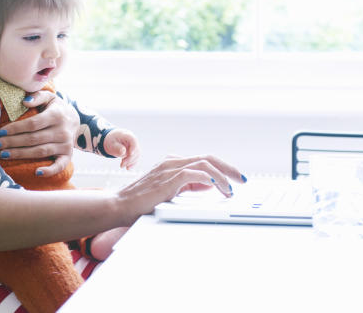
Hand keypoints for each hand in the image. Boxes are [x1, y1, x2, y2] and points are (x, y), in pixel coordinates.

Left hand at [0, 90, 79, 176]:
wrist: (76, 119)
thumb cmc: (55, 108)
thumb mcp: (49, 97)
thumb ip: (37, 96)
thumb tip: (24, 101)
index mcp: (56, 115)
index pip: (32, 124)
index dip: (15, 128)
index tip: (0, 132)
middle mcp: (62, 131)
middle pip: (34, 139)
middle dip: (13, 142)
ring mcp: (66, 145)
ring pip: (41, 151)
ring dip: (21, 155)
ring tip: (4, 155)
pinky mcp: (68, 155)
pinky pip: (60, 165)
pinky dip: (50, 171)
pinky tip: (36, 172)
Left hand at [103, 129, 139, 169]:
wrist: (111, 140)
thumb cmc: (111, 140)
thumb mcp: (111, 144)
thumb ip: (117, 147)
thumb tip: (123, 152)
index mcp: (127, 135)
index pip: (133, 140)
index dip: (134, 147)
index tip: (130, 154)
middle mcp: (132, 140)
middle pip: (136, 149)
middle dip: (130, 158)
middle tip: (121, 165)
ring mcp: (134, 146)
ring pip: (137, 155)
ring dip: (131, 162)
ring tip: (122, 166)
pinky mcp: (133, 152)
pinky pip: (135, 158)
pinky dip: (132, 163)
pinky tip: (128, 168)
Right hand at [115, 154, 245, 222]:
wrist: (120, 205)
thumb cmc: (141, 202)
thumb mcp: (170, 191)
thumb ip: (188, 185)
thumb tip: (209, 183)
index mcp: (172, 163)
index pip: (204, 159)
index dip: (222, 167)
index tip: (235, 177)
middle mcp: (172, 162)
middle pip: (208, 157)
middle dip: (228, 168)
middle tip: (242, 179)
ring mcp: (169, 169)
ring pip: (204, 164)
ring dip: (222, 176)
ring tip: (231, 188)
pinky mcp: (167, 179)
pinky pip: (193, 173)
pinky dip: (208, 178)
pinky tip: (217, 186)